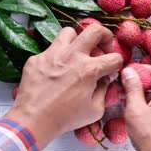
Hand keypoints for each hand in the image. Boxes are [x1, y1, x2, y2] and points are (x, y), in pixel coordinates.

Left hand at [5, 25, 122, 149]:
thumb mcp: (96, 109)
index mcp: (90, 69)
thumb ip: (104, 90)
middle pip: (95, 30)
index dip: (117, 64)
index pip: (115, 57)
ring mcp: (52, 54)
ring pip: (70, 32)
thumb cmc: (66, 118)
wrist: (33, 120)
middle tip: (102, 48)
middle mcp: (72, 56)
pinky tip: (56, 71)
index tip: (112, 70)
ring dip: (78, 41)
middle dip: (105, 36)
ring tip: (77, 54)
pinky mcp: (37, 58)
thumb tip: (106, 78)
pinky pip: (51, 50)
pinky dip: (58, 57)